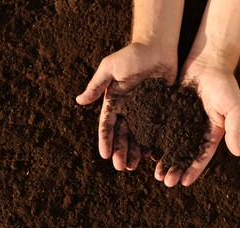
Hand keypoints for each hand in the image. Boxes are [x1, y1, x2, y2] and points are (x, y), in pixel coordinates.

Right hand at [76, 43, 176, 170]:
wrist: (157, 47)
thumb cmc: (132, 55)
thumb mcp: (111, 68)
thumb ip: (97, 85)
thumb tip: (79, 101)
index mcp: (114, 102)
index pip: (108, 125)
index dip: (105, 140)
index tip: (105, 155)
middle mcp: (128, 110)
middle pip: (122, 135)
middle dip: (120, 151)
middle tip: (121, 167)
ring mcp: (145, 112)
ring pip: (138, 137)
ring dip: (135, 152)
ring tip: (135, 166)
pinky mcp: (160, 111)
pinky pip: (156, 131)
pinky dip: (154, 144)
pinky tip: (154, 156)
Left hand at [154, 59, 239, 186]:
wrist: (208, 61)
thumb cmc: (224, 84)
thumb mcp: (234, 108)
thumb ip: (235, 129)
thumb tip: (238, 153)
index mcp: (212, 132)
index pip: (201, 156)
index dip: (193, 170)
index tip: (183, 183)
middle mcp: (196, 129)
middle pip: (184, 154)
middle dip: (175, 168)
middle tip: (164, 181)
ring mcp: (182, 120)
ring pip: (171, 144)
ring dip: (164, 158)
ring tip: (155, 171)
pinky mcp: (170, 110)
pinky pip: (161, 128)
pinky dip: (155, 140)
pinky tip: (147, 150)